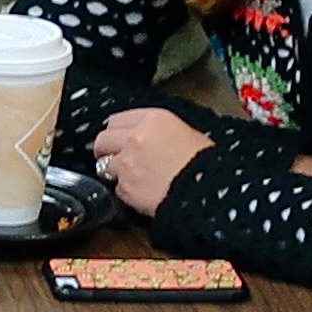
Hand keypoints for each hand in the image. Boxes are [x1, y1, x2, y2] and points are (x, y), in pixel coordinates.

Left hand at [88, 107, 211, 217]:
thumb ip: (158, 131)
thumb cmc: (207, 164)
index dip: (117, 132)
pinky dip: (126, 192)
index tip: (119, 138)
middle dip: (107, 150)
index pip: (116, 120)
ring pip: (104, 165)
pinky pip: (116, 189)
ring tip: (133, 177)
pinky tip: (142, 192)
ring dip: (115, 172)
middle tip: (117, 158)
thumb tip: (146, 136)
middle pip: (102, 140)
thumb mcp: (187, 133)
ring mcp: (127, 164)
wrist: (209, 191)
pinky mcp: (125, 188)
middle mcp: (135, 138)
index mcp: (153, 119)